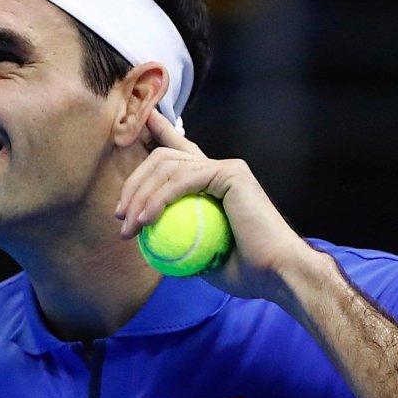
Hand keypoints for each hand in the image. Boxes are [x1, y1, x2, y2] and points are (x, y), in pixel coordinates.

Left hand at [114, 110, 317, 302]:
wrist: (276, 274)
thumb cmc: (245, 272)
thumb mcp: (200, 256)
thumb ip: (179, 242)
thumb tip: (151, 245)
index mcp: (215, 184)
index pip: (180, 153)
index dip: (160, 133)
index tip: (141, 123)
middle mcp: (219, 169)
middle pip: (163, 158)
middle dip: (134, 183)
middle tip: (120, 216)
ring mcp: (226, 168)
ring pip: (167, 166)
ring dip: (139, 195)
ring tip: (128, 225)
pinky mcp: (230, 173)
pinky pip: (182, 180)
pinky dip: (158, 198)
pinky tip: (145, 219)